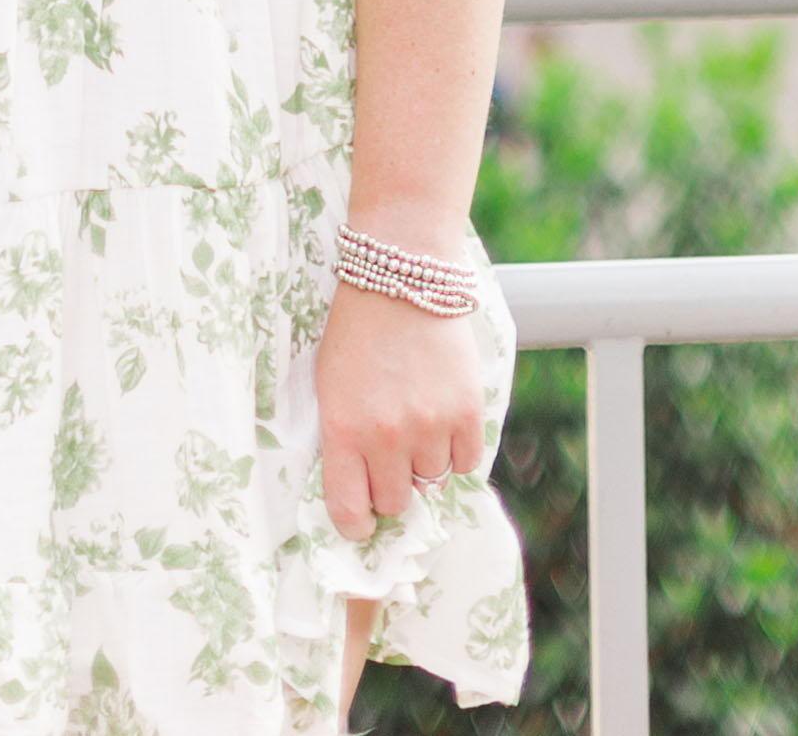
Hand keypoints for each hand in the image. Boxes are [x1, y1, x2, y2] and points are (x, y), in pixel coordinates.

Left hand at [313, 279, 486, 543]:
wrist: (402, 274)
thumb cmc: (357, 329)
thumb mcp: (331, 384)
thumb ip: (343, 438)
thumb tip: (359, 491)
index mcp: (343, 430)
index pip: (349, 511)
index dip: (355, 524)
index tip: (361, 520)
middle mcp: (386, 437)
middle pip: (395, 503)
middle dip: (391, 486)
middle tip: (390, 457)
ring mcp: (429, 426)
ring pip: (431, 482)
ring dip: (424, 462)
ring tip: (417, 421)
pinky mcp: (466, 412)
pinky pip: (466, 463)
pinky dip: (456, 449)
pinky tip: (443, 418)